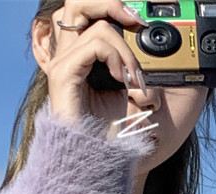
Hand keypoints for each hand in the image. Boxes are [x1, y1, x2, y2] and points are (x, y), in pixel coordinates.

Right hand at [32, 1, 153, 126]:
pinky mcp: (63, 72)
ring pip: (99, 27)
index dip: (113, 8)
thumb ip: (136, 76)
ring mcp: (62, 61)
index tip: (139, 23)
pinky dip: (116, 57)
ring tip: (132, 75)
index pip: (88, 11)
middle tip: (137, 23)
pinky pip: (95, 45)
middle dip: (113, 5)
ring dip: (125, 49)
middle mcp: (66, 52)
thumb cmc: (104, 131)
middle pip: (80, 2)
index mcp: (78, 52)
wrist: (91, 155)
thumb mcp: (127, 97)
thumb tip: (152, 70)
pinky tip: (123, 78)